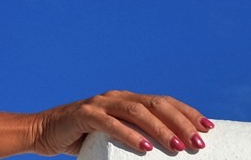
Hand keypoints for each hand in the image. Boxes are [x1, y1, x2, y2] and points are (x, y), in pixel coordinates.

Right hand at [30, 90, 212, 155]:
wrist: (42, 133)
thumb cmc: (81, 140)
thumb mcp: (114, 138)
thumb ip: (134, 138)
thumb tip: (166, 154)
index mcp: (127, 100)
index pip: (164, 102)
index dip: (188, 112)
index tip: (209, 128)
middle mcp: (116, 97)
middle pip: (156, 104)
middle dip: (181, 122)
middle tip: (199, 143)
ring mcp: (99, 103)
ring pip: (137, 111)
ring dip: (161, 129)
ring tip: (178, 147)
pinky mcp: (83, 113)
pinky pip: (109, 123)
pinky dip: (129, 134)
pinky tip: (144, 147)